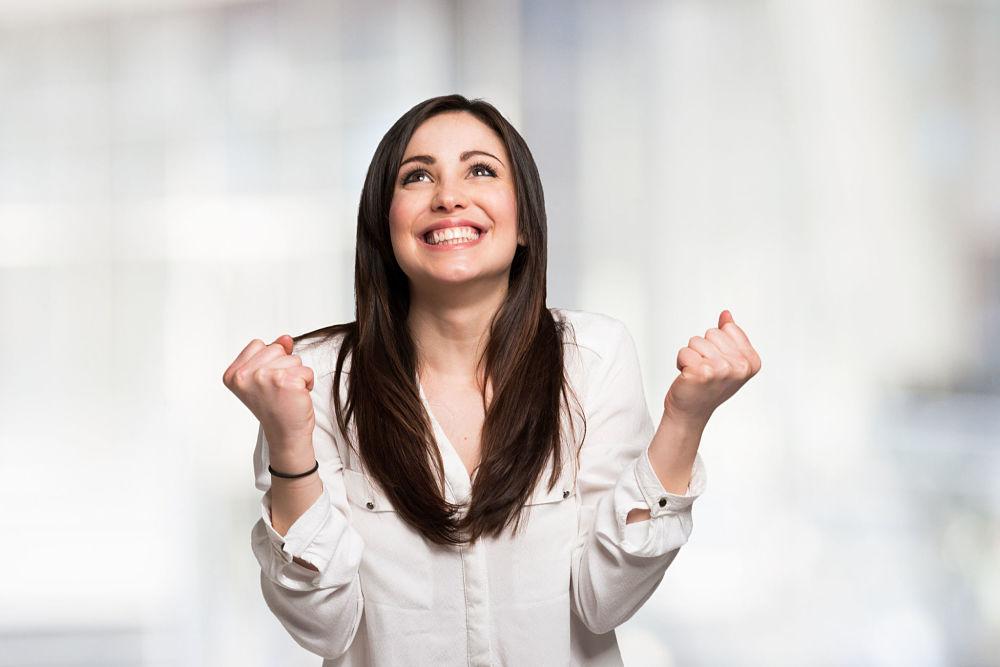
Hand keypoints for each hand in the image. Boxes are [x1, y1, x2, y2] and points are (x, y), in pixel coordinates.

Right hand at [222, 334, 315, 450]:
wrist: (285, 435)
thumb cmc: (275, 407)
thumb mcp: (266, 376)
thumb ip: (273, 353)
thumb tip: (286, 338)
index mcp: (233, 374)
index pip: (259, 345)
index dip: (269, 362)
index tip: (265, 384)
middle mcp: (244, 375)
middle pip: (277, 348)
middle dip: (284, 366)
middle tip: (278, 390)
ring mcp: (264, 378)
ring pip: (293, 358)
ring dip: (296, 375)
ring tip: (286, 394)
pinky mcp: (286, 382)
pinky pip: (306, 370)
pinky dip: (307, 383)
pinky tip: (296, 397)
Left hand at [663, 310, 760, 424]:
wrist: (691, 412)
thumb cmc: (708, 386)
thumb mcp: (726, 360)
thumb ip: (729, 335)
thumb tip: (726, 314)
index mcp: (751, 361)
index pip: (729, 328)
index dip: (717, 343)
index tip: (718, 362)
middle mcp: (740, 367)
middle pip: (712, 332)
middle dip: (703, 348)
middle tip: (705, 369)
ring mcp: (722, 370)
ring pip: (696, 341)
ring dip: (691, 355)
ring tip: (697, 373)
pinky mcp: (701, 373)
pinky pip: (684, 351)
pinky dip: (680, 362)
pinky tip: (687, 377)